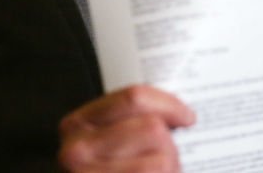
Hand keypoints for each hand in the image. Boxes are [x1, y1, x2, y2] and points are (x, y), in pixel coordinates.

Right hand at [58, 84, 194, 171]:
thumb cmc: (111, 172)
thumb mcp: (113, 145)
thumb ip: (133, 126)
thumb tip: (180, 115)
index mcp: (78, 124)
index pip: (134, 98)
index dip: (169, 105)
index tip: (186, 117)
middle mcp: (76, 149)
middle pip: (153, 128)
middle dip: (171, 147)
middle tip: (168, 163)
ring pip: (162, 159)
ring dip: (171, 169)